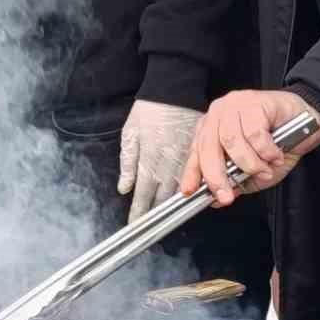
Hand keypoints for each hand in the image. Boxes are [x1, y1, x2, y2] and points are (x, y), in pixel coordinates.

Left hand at [118, 99, 203, 221]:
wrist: (174, 90)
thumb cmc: (149, 110)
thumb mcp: (130, 133)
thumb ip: (127, 162)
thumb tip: (124, 187)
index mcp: (148, 159)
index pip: (142, 193)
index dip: (139, 211)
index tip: (134, 226)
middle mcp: (167, 163)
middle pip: (161, 196)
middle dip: (155, 214)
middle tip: (149, 229)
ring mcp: (183, 159)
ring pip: (179, 189)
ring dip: (172, 204)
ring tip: (165, 218)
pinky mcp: (195, 153)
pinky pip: (192, 176)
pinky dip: (188, 188)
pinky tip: (185, 196)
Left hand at [179, 89, 319, 206]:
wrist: (307, 120)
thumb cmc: (279, 141)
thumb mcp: (254, 170)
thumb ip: (235, 181)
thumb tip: (216, 199)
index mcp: (213, 128)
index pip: (196, 151)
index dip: (192, 172)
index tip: (190, 191)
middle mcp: (220, 114)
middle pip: (209, 146)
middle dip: (217, 176)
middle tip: (227, 194)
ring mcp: (235, 105)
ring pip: (232, 141)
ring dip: (250, 163)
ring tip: (265, 170)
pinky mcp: (254, 101)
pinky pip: (254, 133)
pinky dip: (266, 151)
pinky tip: (275, 154)